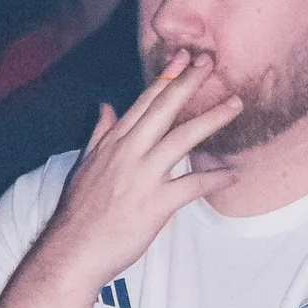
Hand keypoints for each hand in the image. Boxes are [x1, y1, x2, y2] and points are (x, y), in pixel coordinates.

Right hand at [39, 55, 245, 288]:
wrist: (72, 250)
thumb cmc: (78, 213)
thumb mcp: (84, 165)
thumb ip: (99, 134)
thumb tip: (105, 106)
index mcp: (114, 143)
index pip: (144, 102)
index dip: (166, 77)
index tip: (183, 56)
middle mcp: (129, 153)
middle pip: (164, 110)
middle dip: (189, 83)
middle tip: (210, 61)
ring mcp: (143, 177)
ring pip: (182, 139)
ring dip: (211, 119)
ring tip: (235, 104)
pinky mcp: (155, 204)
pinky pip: (192, 186)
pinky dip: (215, 179)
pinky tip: (234, 174)